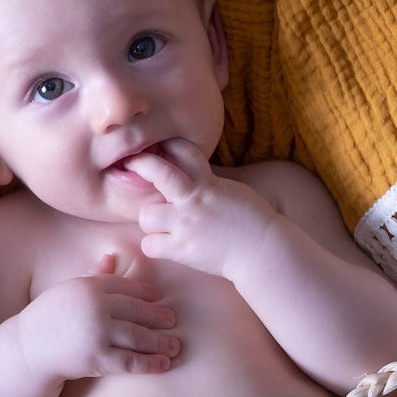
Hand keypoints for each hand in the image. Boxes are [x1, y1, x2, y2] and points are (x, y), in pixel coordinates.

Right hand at [18, 254, 180, 381]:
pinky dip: (149, 363)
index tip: (160, 297)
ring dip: (160, 342)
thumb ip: (93, 274)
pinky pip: (129, 361)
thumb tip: (112, 256)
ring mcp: (96, 331)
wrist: (28, 347)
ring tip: (175, 345)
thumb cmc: (50, 316)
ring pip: (138, 336)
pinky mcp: (95, 357)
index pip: (126, 287)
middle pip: (136, 310)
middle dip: (158, 316)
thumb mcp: (70, 289)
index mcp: (90, 286)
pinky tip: (163, 364)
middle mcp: (96, 306)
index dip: (146, 292)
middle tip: (173, 320)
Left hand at [126, 138, 278, 279]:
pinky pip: (150, 245)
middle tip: (132, 164)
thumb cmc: (253, 221)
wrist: (264, 250)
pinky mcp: (183, 249)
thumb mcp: (231, 191)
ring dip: (151, 219)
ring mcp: (186, 225)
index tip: (161, 147)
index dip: (170, 145)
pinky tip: (165, 245)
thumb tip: (192, 176)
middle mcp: (194, 200)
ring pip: (147, 215)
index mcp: (209, 183)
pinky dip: (155, 246)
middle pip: (158, 172)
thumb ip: (208, 183)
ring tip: (161, 224)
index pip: (185, 151)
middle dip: (142, 164)